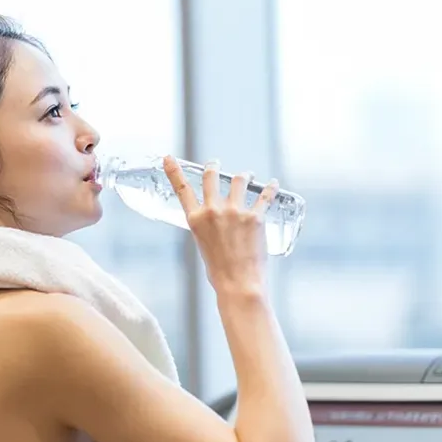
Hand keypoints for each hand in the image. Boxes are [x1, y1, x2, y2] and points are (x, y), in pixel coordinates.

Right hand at [163, 156, 278, 296]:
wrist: (238, 283)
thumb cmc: (219, 270)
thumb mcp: (203, 244)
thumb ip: (206, 226)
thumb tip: (217, 218)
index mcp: (195, 219)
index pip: (181, 189)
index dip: (174, 170)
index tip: (168, 157)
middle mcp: (213, 211)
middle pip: (211, 176)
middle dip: (213, 167)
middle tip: (215, 163)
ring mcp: (235, 212)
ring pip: (239, 179)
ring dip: (243, 175)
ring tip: (246, 175)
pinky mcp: (256, 217)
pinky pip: (265, 195)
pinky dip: (270, 187)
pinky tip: (272, 183)